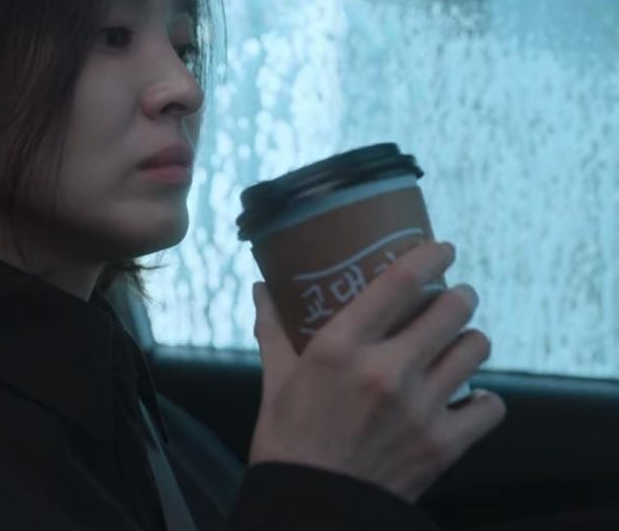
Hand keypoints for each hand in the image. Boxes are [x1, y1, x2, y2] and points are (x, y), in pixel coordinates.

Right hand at [247, 241, 506, 502]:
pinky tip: (468, 397)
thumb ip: (273, 329)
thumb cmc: (288, 439)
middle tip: (454, 297)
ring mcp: (420, 407)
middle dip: (459, 296)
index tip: (443, 248)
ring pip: (475, 350)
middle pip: (452, 309)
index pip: (400, 282)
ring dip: (470, 341)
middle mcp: (386, 369)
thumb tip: (262, 289)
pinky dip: (484, 400)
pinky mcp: (442, 444)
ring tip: (459, 343)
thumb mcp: (276, 378)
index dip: (430, 256)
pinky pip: (490, 407)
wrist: (311, 505)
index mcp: (341, 347)